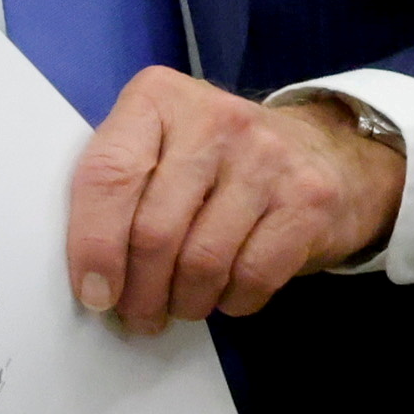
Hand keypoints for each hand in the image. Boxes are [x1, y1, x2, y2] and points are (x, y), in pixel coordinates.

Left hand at [63, 69, 405, 334]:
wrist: (328, 149)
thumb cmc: (217, 157)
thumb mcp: (161, 143)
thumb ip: (120, 182)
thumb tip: (85, 270)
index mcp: (157, 98)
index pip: (107, 176)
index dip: (93, 245)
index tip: (92, 293)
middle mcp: (214, 119)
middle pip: (154, 228)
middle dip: (138, 290)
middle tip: (135, 315)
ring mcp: (267, 157)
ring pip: (202, 259)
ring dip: (182, 301)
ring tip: (176, 307)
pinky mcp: (308, 200)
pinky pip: (253, 274)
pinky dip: (230, 301)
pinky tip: (223, 296)